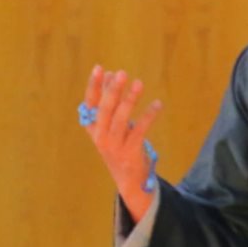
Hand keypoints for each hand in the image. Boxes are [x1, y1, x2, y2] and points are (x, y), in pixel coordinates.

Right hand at [80, 65, 163, 223]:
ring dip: (130, 100)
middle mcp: (100, 136)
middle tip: (122, 73)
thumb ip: (111, 101)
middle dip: (113, 90)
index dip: (94, 86)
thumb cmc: (120, 144)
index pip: (90, 103)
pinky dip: (148, 116)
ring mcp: (114, 145)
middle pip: (105, 110)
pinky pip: (139, 130)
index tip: (100, 68)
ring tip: (139, 83)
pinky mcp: (130, 152)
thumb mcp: (111, 123)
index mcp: (93, 127)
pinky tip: (157, 105)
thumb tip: (112, 74)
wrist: (128, 178)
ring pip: (121, 119)